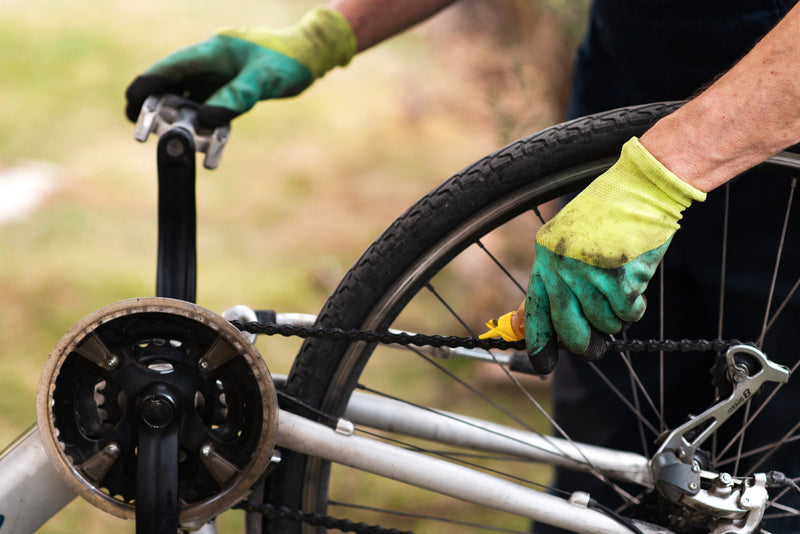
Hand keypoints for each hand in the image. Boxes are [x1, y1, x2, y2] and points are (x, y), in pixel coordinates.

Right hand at [125, 6, 355, 127]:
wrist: (311, 55)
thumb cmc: (290, 61)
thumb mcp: (264, 80)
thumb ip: (236, 97)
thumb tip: (206, 120)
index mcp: (214, 52)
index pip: (173, 67)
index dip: (149, 83)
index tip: (131, 101)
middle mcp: (212, 61)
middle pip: (174, 80)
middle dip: (155, 101)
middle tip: (138, 123)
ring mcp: (221, 73)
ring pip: (189, 93)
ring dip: (177, 112)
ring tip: (164, 133)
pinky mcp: (231, 85)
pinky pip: (209, 102)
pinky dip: (201, 117)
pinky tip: (198, 134)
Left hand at [524, 137, 705, 373]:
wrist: (640, 189)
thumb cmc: (605, 214)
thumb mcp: (565, 242)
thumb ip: (551, 280)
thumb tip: (527, 320)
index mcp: (545, 258)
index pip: (535, 312)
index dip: (539, 343)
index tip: (544, 364)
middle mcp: (563, 268)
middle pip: (570, 330)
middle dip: (585, 344)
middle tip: (596, 345)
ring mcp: (590, 275)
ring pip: (604, 324)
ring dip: (616, 316)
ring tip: (620, 287)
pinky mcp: (620, 280)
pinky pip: (629, 314)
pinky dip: (636, 307)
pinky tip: (635, 281)